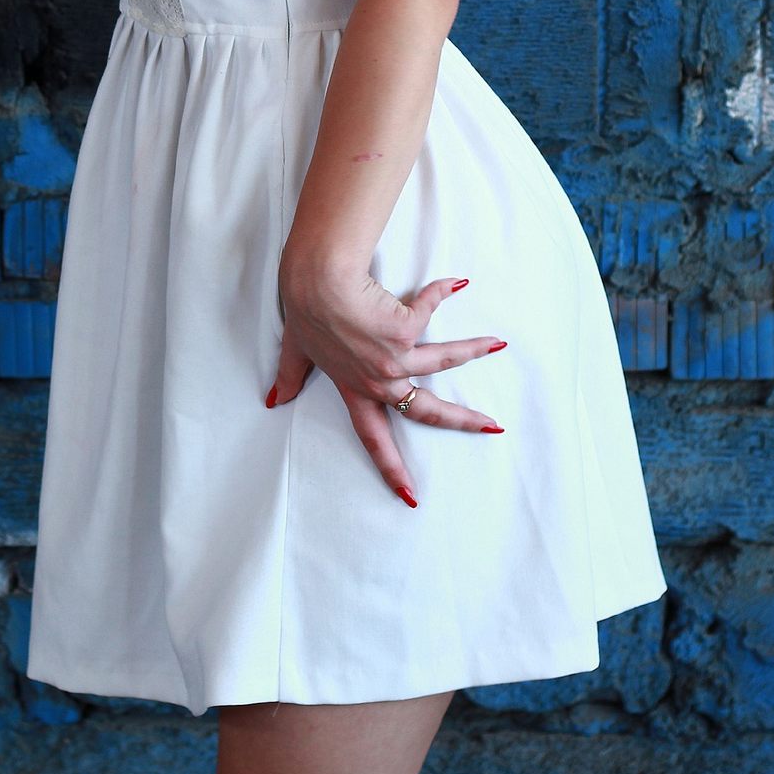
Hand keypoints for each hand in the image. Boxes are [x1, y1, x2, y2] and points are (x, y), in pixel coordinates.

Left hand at [266, 268, 507, 504]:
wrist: (315, 280)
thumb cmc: (304, 310)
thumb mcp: (296, 350)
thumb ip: (291, 376)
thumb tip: (275, 399)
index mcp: (354, 389)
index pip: (374, 438)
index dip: (391, 467)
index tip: (409, 494)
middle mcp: (378, 379)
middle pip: (426, 410)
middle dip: (463, 421)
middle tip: (491, 427)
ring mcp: (394, 357)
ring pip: (443, 358)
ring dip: (473, 349)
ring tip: (498, 343)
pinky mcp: (404, 329)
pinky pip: (429, 307)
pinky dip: (441, 291)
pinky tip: (456, 282)